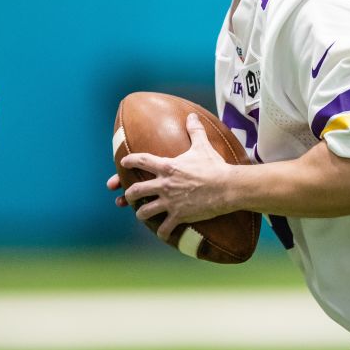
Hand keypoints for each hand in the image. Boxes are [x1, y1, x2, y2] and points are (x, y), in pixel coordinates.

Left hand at [110, 113, 235, 239]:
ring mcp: (170, 201)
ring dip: (141, 213)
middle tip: (127, 195)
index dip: (129, 161)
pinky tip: (162, 233)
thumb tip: (191, 116)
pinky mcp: (179, 215)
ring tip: (141, 214)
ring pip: (145, 211)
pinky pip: (164, 227)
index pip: (141, 160)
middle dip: (128, 194)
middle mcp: (164, 184)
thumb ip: (195, 131)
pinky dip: (162, 232)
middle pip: (136, 190)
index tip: (123, 162)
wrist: (226, 187)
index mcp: (167, 167)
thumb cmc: (214, 166)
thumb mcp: (202, 146)